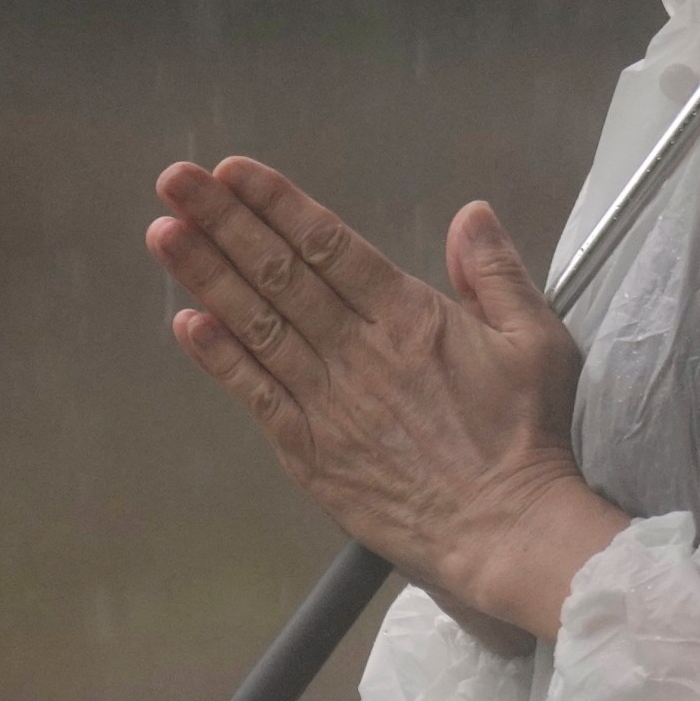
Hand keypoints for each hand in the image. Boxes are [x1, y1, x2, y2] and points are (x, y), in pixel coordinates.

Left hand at [145, 158, 628, 644]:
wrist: (503, 528)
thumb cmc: (524, 436)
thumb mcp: (535, 339)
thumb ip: (496, 273)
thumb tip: (470, 215)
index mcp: (409, 316)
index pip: (329, 245)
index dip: (278, 203)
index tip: (234, 172)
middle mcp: (358, 350)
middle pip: (279, 273)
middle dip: (222, 221)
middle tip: (176, 181)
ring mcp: (327, 400)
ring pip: (256, 325)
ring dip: (206, 277)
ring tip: (164, 233)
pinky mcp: (310, 450)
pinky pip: (254, 395)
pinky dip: (219, 358)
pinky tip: (187, 323)